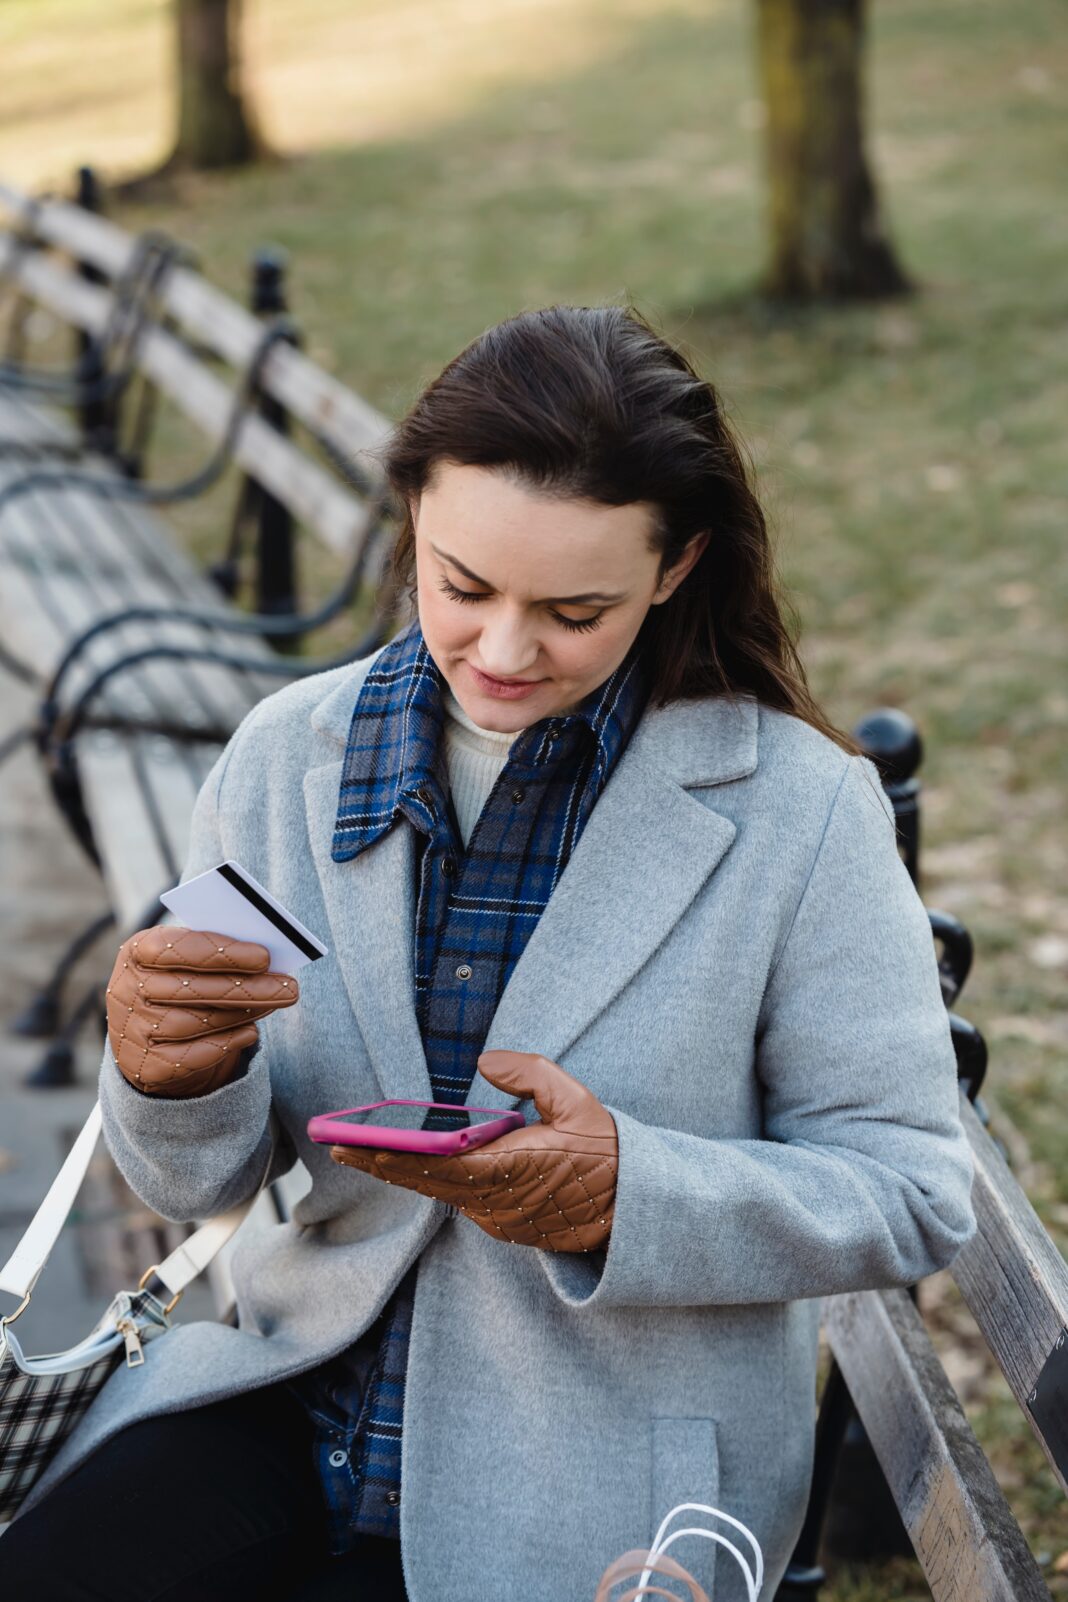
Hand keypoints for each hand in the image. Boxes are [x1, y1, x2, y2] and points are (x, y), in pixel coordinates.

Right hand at [106, 927, 298, 1098]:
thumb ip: (216, 954)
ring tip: (274, 1003)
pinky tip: (251, 1033)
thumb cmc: (179, 982)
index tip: (264, 957)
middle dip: (246, 988)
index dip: (220, 952)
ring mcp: (131, 1031)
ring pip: (194, 1023)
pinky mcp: (144, 1066)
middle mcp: (126, 990)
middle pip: (190, 990)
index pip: (174, 948)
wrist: (148, 1034)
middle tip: (290, 988)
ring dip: (241, 1013)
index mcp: (137, 951)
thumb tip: (266, 958)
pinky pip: (190, 1057)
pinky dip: (225, 1044)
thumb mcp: (188, 960)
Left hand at [330, 1050, 617, 1251]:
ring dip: (404, 1175)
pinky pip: (461, 1204)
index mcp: (514, 1169)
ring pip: (441, 1195)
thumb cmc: (605, 1151)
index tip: (367, 1147)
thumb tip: (487, 1061)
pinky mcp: (505, 1227)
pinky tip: (408, 1169)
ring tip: (362, 1154)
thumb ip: (531, 1074)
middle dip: (383, 1165)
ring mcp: (500, 1219)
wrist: (633, 1208)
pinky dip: (432, 1186)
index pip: (444, 1165)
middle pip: (430, 1184)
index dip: (402, 1158)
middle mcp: (500, 1201)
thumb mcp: (576, 1101)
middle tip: (341, 1147)